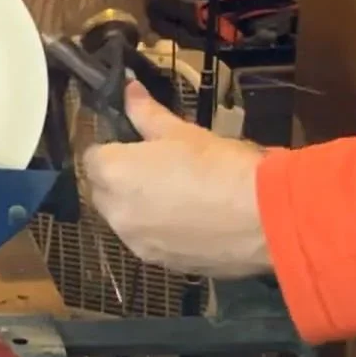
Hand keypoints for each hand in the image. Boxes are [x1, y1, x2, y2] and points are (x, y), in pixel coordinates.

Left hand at [82, 81, 270, 278]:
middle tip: (156, 167)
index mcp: (114, 173)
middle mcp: (115, 212)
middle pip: (102, 191)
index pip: (91, 157)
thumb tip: (128, 91)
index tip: (134, 144)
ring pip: (123, 220)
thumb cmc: (221, 164)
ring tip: (177, 195)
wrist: (264, 218)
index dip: (111, 148)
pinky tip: (190, 221)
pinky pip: (148, 242)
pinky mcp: (161, 265)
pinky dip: (159, 231)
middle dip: (119, 179)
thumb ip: (147, 114)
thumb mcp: (183, 132)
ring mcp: (137, 243)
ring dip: (137, 207)